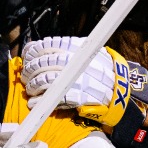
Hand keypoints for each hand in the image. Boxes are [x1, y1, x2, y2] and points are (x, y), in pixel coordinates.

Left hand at [21, 38, 147, 139]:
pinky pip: (53, 97)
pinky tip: (34, 103)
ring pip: (45, 80)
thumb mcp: (91, 52)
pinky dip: (40, 101)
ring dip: (33, 85)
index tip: (28, 55)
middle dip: (30, 69)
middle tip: (26, 75)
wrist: (121, 91)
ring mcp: (76, 78)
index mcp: (78, 48)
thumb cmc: (104, 72)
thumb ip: (71, 48)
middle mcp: (76, 61)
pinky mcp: (77, 96)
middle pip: (43, 62)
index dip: (33, 50)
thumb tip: (43, 46)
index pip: (48, 44)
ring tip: (31, 89)